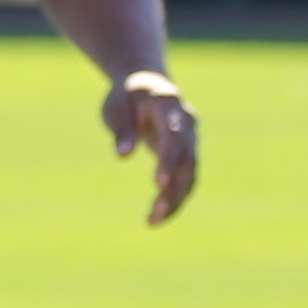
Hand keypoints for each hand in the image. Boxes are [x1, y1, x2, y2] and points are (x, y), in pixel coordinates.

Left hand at [103, 68, 198, 225]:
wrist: (147, 86)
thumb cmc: (127, 96)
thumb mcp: (117, 107)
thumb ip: (122, 129)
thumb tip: (123, 155)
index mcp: (170, 106)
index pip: (175, 136)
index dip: (169, 160)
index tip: (159, 183)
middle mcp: (187, 124)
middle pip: (188, 160)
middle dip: (174, 187)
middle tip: (156, 209)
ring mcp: (191, 140)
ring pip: (190, 175)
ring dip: (174, 199)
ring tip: (152, 221)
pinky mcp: (187, 155)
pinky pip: (185, 180)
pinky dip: (173, 199)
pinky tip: (156, 217)